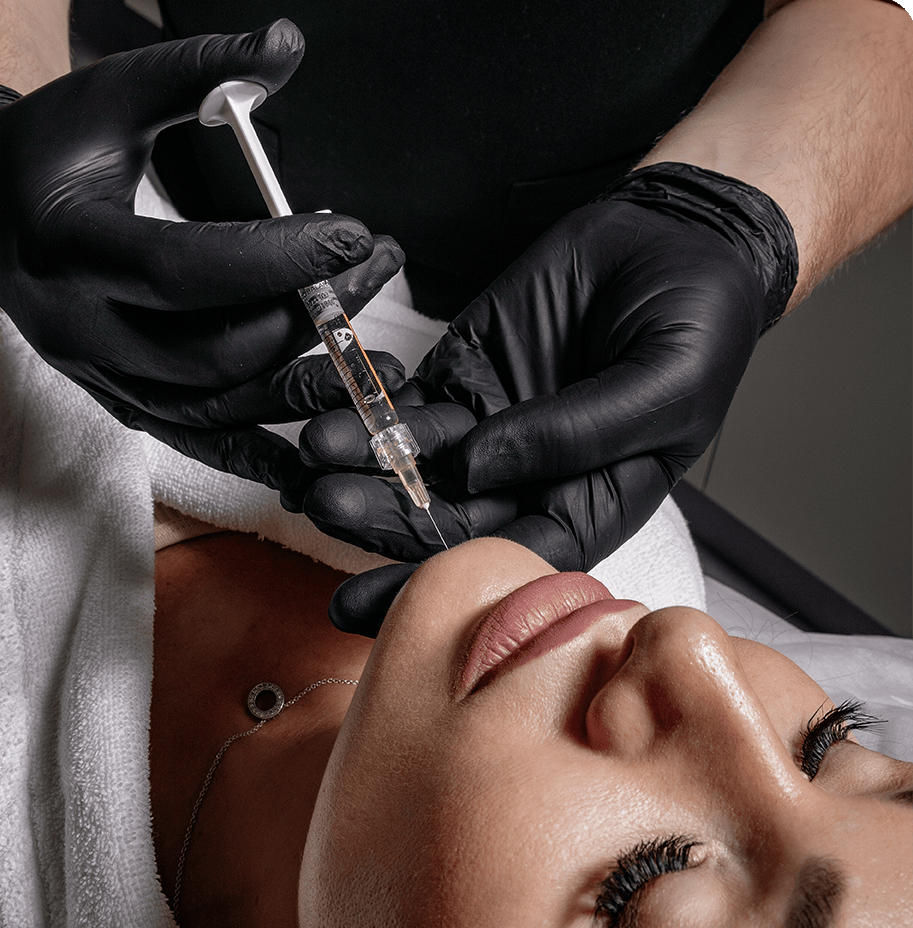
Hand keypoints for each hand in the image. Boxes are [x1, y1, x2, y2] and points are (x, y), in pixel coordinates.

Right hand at [0, 19, 404, 503]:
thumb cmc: (48, 149)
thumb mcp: (111, 95)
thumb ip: (198, 70)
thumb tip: (287, 47)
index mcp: (67, 246)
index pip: (184, 268)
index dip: (276, 258)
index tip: (353, 235)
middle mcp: (78, 327)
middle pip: (213, 348)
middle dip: (304, 315)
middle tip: (368, 270)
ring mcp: (99, 374)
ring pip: (213, 403)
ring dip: (300, 385)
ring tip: (371, 359)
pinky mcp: (119, 399)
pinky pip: (194, 439)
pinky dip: (255, 452)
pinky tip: (310, 458)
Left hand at [301, 164, 796, 634]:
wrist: (673, 240)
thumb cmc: (697, 322)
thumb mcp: (665, 383)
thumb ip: (580, 432)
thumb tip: (481, 466)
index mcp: (588, 504)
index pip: (508, 566)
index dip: (440, 587)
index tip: (370, 603)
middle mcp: (529, 482)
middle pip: (445, 523)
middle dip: (383, 521)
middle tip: (328, 505)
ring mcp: (488, 432)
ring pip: (413, 468)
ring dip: (362, 469)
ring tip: (315, 459)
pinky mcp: (460, 382)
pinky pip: (403, 406)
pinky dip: (363, 411)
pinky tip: (326, 416)